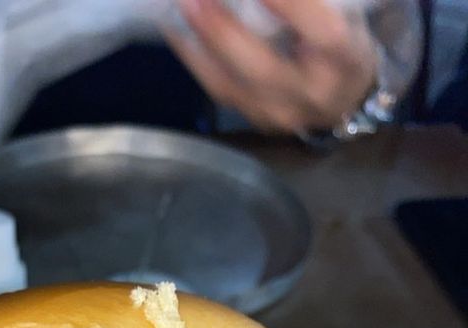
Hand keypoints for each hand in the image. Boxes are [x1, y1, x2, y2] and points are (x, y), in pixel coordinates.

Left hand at [171, 0, 377, 132]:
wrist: (345, 98)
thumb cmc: (343, 45)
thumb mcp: (343, 15)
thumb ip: (306, 5)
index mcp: (346, 60)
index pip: (323, 34)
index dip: (292, 7)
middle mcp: (314, 95)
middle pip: (264, 69)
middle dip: (225, 31)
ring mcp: (282, 114)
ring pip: (233, 85)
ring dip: (201, 45)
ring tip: (183, 8)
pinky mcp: (258, 119)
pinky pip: (221, 91)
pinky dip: (196, 59)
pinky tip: (179, 31)